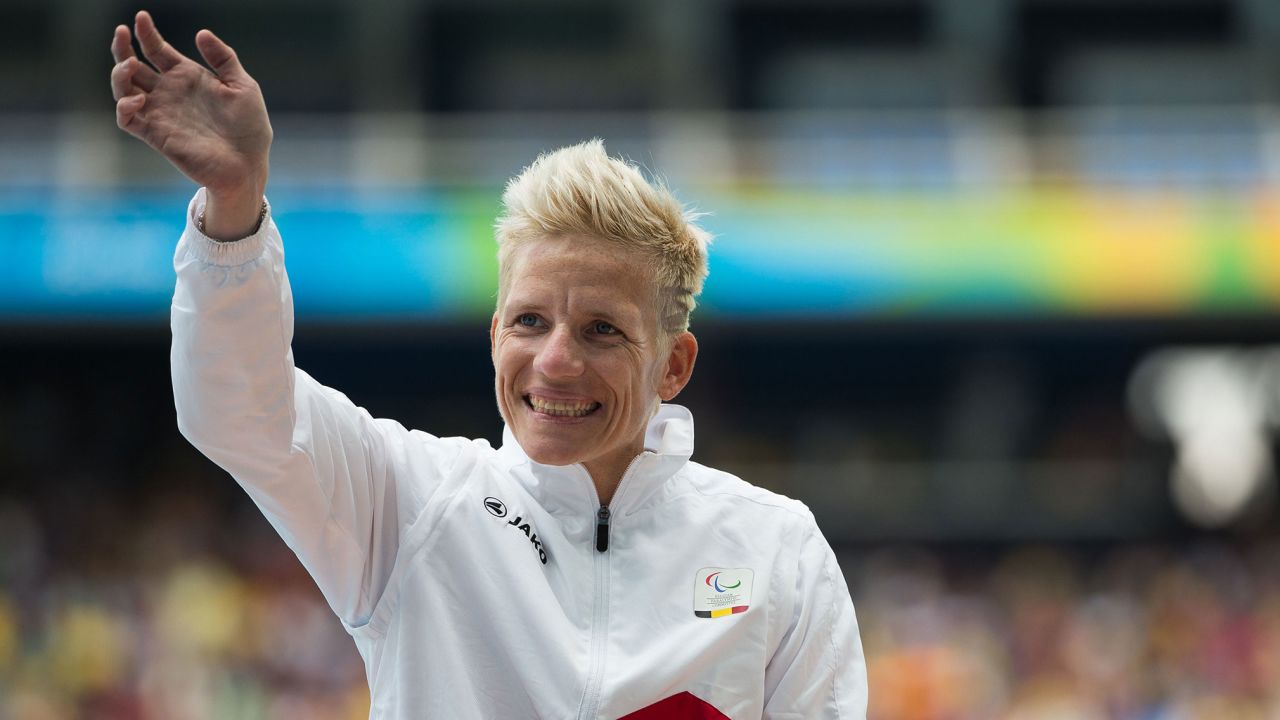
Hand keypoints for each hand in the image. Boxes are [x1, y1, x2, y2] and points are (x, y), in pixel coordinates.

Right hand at [111, 11, 271, 238]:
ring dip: (119, 75)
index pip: (157, 51)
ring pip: (124, 89)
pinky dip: (124, 107)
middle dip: (122, 48)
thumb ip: (223, 58)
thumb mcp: (242, 86)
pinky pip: (128, 119)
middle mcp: (169, 93)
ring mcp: (161, 114)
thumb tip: (201, 33)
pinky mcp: (157, 135)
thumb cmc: (249, 128)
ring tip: (130, 65)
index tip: (141, 18)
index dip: (146, 34)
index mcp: (187, 77)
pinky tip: (138, 99)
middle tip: (120, 32)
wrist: (248, 164)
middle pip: (133, 66)